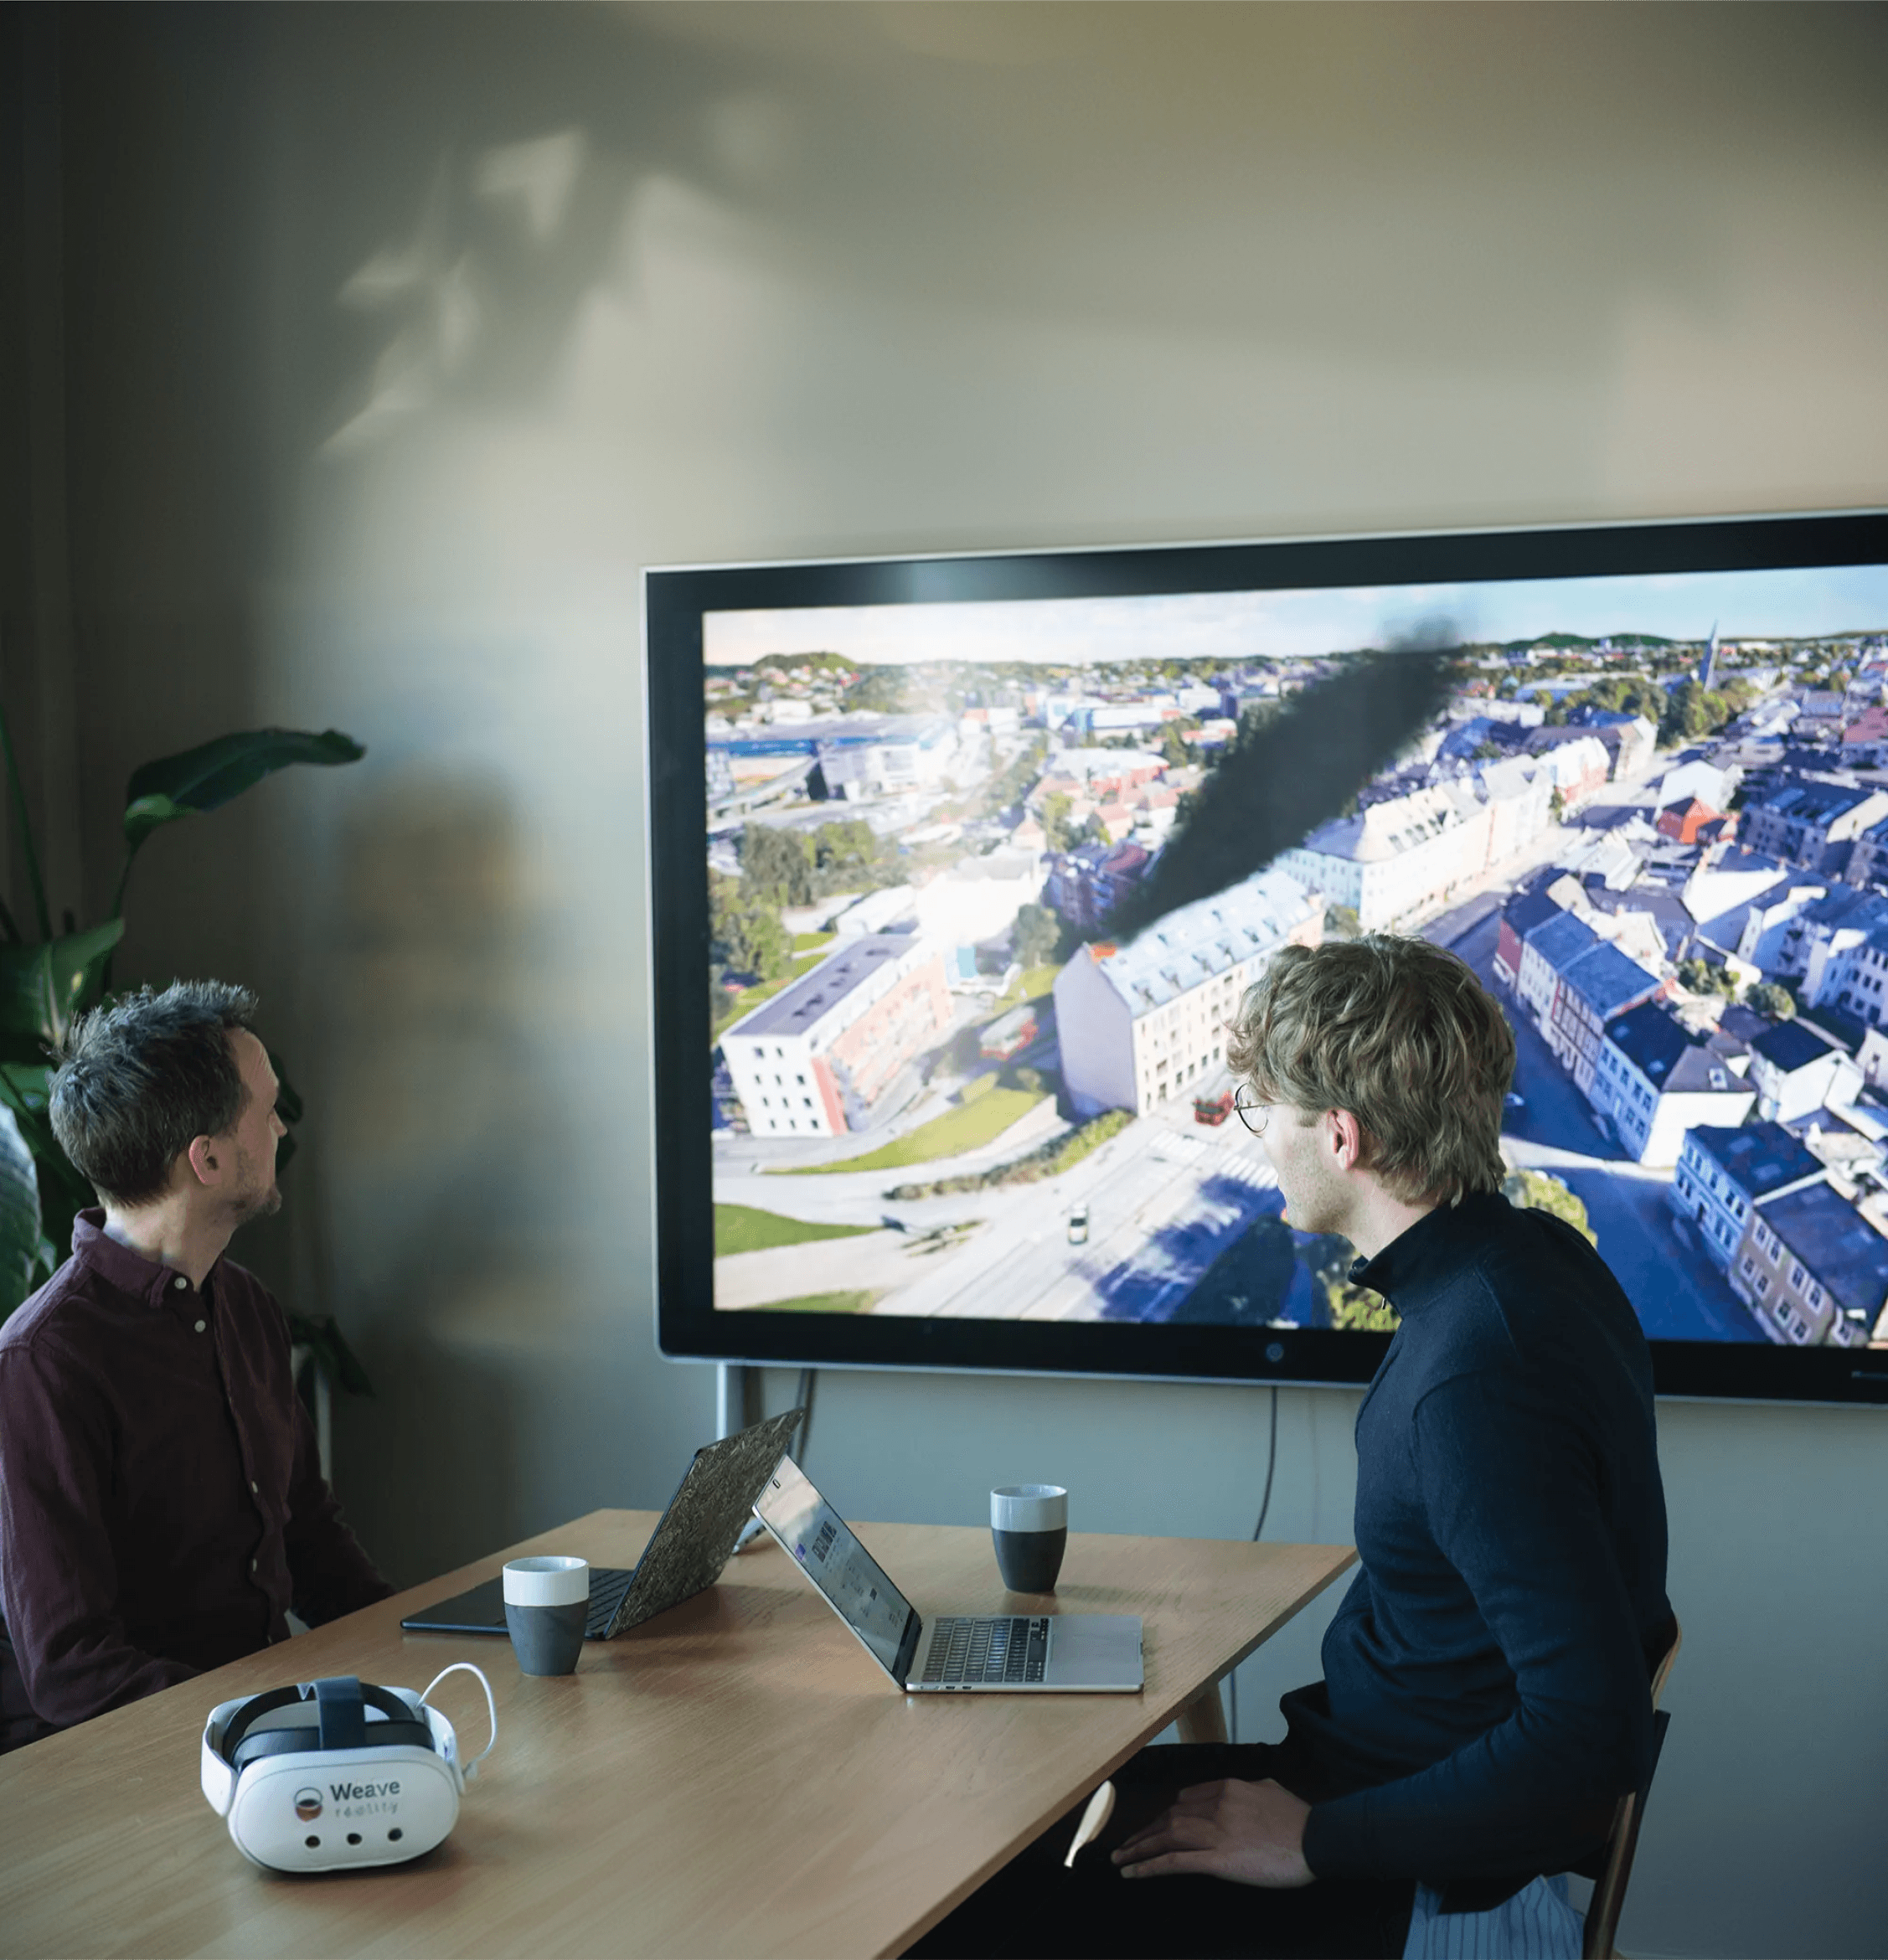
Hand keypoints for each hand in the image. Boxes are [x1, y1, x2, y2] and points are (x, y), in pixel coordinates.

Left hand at [1111, 1778, 1314, 1888]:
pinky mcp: (1219, 1860)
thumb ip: (1249, 1789)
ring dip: (1138, 1848)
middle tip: (1126, 1845)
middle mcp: (1216, 1805)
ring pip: (1166, 1837)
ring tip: (1120, 1858)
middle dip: (1145, 1832)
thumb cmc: (1299, 1820)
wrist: (1319, 1839)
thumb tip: (1241, 1792)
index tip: (1153, 1826)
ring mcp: (1216, 1832)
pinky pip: (1175, 1862)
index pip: (1185, 1799)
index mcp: (1227, 1787)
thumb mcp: (1270, 1790)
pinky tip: (1133, 1872)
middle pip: (1169, 1816)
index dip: (1165, 1815)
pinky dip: (1150, 1866)